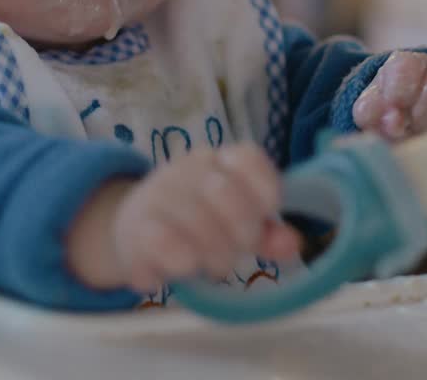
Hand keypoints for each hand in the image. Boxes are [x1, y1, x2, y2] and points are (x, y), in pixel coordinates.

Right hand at [68, 145, 299, 293]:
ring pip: (197, 221)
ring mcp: (158, 194)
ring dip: (213, 255)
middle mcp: (187, 169)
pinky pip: (164, 241)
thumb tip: (292, 244)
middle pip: (224, 191)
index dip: (264, 190)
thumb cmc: (197, 226)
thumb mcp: (236, 226)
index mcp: (218, 161)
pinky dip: (182, 260)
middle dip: (241, 231)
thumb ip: (268, 234)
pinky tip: (184, 268)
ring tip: (210, 266)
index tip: (265, 216)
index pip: (247, 157)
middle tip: (237, 251)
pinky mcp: (135, 228)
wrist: (134, 231)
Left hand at [352, 52, 426, 141]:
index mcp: (407, 64)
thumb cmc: (386, 113)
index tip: (393, 116)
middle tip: (410, 132)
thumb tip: (393, 122)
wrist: (410, 118)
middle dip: (421, 117)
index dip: (400, 94)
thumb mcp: (369, 110)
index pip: (408, 69)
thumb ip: (372, 113)